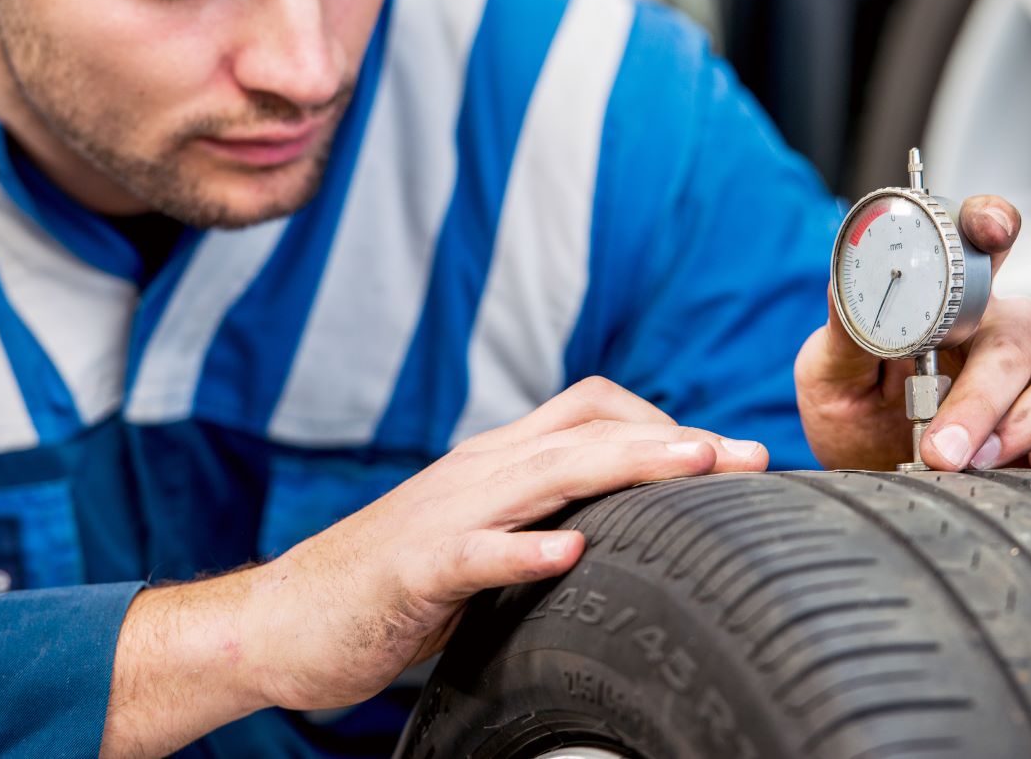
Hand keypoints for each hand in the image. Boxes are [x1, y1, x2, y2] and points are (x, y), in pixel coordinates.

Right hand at [102, 378, 766, 756]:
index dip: (660, 423)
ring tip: (693, 467)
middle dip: (673, 438)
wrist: (284, 618)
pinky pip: (473, 552)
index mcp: (496, 464)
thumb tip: (619, 528)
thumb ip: (539, 519)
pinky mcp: (413, 571)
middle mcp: (477, 473)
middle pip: (586, 431)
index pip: (589, 410)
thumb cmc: (392, 586)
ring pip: (545, 475)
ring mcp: (444, 517)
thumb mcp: (479, 538)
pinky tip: (566, 555)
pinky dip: (521, 550)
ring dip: (624, 466)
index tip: (722, 456)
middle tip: (746, 457)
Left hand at [794, 195, 1030, 472]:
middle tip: (942, 450)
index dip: (990, 225)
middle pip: (1019, 336)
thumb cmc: (852, 413)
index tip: (990, 231)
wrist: (867, 471)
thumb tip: (849, 288)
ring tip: (987, 462)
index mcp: (949, 303)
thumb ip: (848, 332)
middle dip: (983, 399)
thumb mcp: (829, 374)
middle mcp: (1005, 329)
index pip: (979, 243)